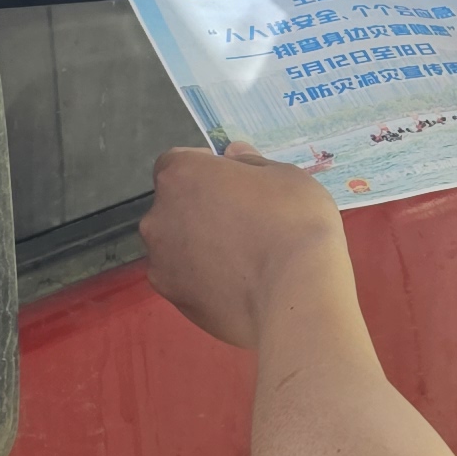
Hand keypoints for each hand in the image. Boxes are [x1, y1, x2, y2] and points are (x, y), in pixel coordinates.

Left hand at [142, 141, 352, 351]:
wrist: (297, 294)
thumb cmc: (294, 223)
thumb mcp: (284, 177)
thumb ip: (250, 164)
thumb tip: (234, 156)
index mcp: (181, 175)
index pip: (176, 163)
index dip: (204, 170)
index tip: (232, 183)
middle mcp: (159, 216)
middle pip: (175, 207)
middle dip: (201, 210)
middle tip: (243, 223)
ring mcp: (161, 262)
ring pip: (178, 247)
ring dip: (200, 247)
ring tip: (244, 261)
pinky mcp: (173, 299)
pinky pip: (186, 281)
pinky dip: (204, 281)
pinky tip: (239, 287)